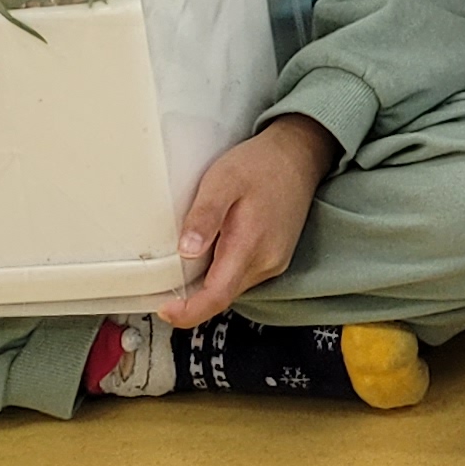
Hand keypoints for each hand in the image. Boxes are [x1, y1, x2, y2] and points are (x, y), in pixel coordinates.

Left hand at [159, 115, 339, 326]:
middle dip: (193, 295)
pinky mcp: (277, 257)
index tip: (164, 309)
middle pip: (221, 295)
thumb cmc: (261, 164)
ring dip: (209, 280)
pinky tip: (219, 245)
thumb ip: (205, 216)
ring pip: (231, 286)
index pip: (217, 297)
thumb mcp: (223, 179)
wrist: (299, 153)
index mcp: (251, 245)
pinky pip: (242, 275)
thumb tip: (187, 252)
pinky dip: (223, 270)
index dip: (187, 312)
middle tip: (169, 273)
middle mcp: (267, 261)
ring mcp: (275, 261)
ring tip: (196, 250)